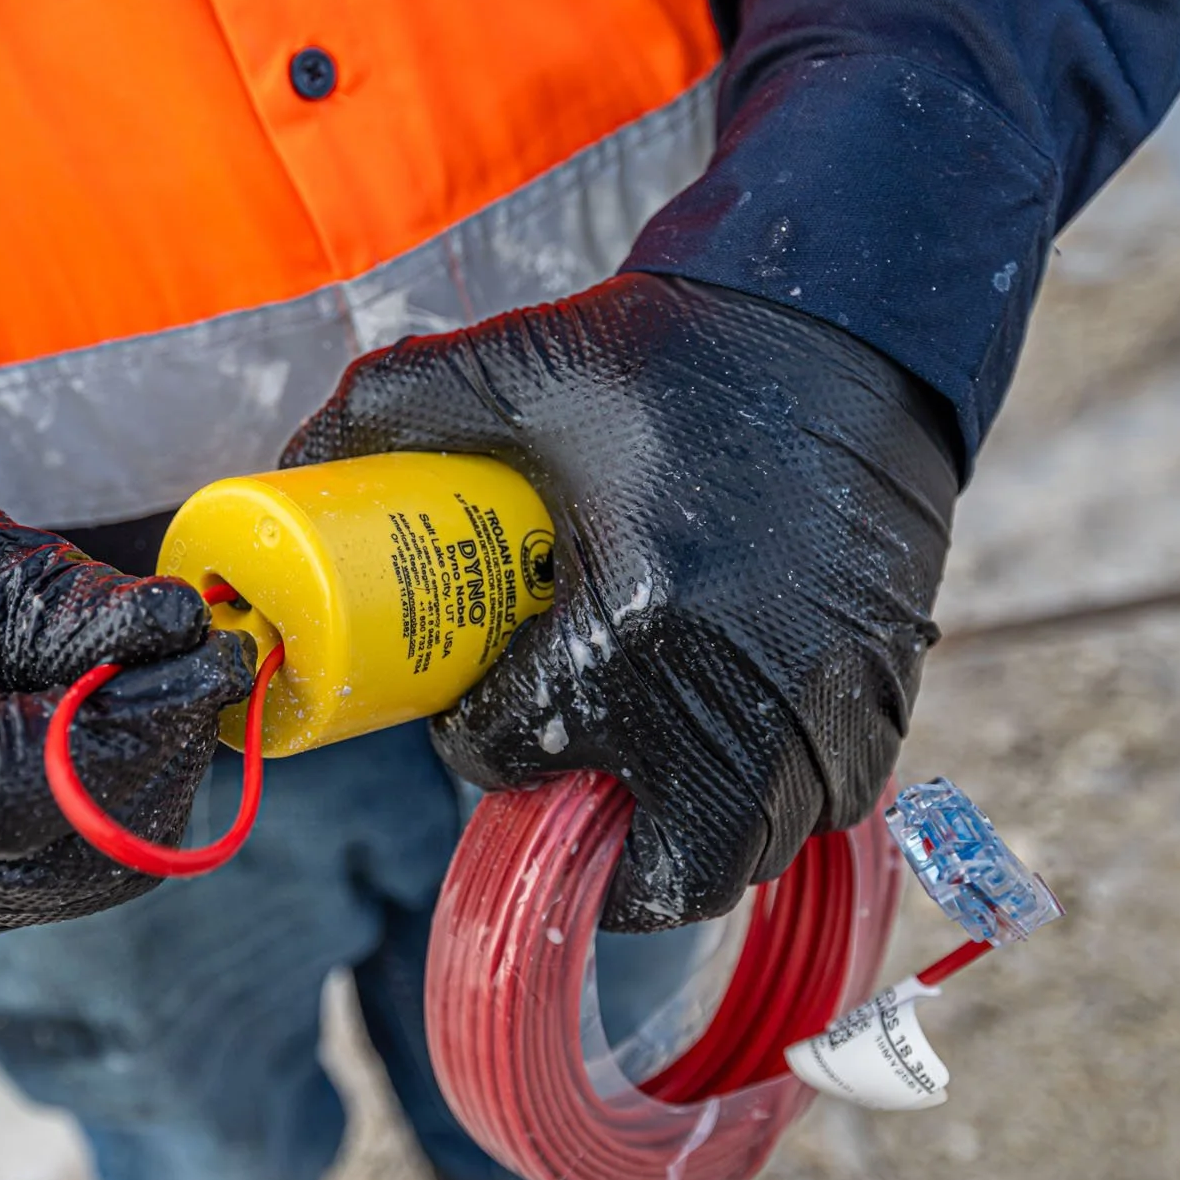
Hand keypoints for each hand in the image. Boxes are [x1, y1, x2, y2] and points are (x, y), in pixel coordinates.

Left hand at [286, 274, 958, 930]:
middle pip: (649, 866)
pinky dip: (775, 797)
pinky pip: (827, 803)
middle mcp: (738, 696)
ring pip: (747, 851)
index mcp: (631, 628)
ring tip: (642, 758)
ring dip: (684, 830)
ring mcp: (827, 704)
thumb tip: (294, 460)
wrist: (842, 313)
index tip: (475, 695)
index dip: (473, 735)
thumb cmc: (678, 351)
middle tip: (560, 771)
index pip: (512, 754)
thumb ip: (391, 405)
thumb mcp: (519, 366)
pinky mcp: (886, 687)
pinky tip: (731, 733)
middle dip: (589, 841)